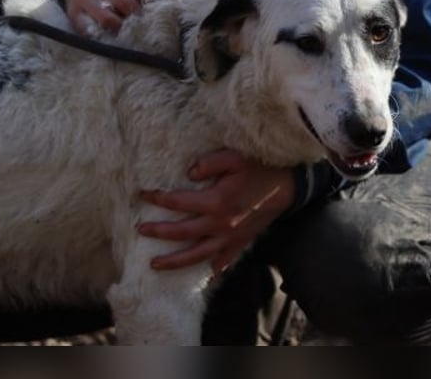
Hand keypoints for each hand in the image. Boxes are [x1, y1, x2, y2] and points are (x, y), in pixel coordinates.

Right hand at [64, 0, 154, 34]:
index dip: (152, 1)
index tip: (158, 11)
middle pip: (126, 3)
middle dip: (137, 18)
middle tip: (145, 27)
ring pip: (109, 19)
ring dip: (122, 30)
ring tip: (129, 34)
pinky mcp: (73, 14)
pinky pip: (91, 31)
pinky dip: (104, 37)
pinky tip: (112, 39)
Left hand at [137, 150, 295, 274]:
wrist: (289, 186)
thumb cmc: (260, 168)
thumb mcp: (235, 157)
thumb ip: (210, 162)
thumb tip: (188, 172)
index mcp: (216, 202)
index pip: (178, 202)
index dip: (158, 198)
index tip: (142, 194)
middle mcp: (220, 224)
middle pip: (182, 233)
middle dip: (159, 232)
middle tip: (141, 230)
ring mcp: (231, 238)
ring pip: (197, 255)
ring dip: (174, 261)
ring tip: (154, 265)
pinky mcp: (242, 242)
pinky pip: (223, 260)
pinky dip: (212, 269)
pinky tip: (203, 273)